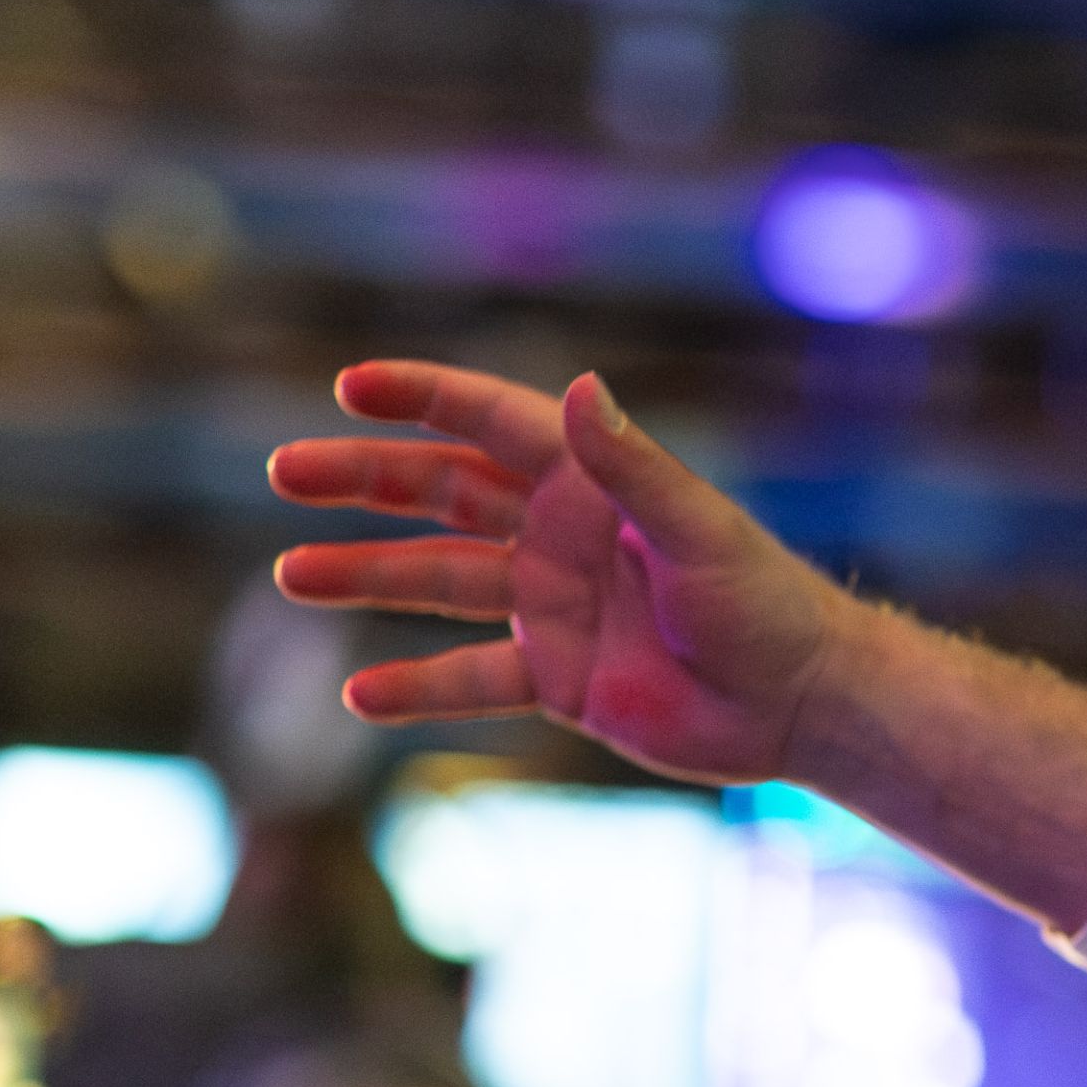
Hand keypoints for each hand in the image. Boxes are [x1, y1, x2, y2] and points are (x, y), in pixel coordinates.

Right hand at [267, 364, 852, 786]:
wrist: (800, 701)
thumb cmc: (765, 602)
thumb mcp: (697, 530)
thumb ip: (633, 466)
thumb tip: (583, 388)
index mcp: (591, 485)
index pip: (491, 424)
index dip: (424, 399)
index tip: (351, 386)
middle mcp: (560, 537)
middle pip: (442, 495)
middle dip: (365, 480)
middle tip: (286, 471)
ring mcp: (553, 607)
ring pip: (438, 582)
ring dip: (366, 576)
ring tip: (292, 575)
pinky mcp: (559, 677)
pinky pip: (472, 677)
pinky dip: (418, 685)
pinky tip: (358, 693)